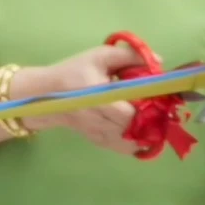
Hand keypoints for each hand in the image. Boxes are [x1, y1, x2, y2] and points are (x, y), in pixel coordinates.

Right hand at [29, 44, 151, 154]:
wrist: (45, 94)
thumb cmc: (73, 71)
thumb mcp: (99, 56)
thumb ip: (129, 56)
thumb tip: (159, 62)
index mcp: (98, 97)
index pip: (130, 113)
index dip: (148, 106)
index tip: (156, 95)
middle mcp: (99, 120)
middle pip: (134, 128)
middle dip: (148, 118)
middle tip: (153, 104)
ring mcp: (99, 133)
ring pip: (132, 142)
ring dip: (145, 132)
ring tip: (148, 118)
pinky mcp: (98, 141)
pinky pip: (124, 148)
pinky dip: (135, 142)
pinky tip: (137, 129)